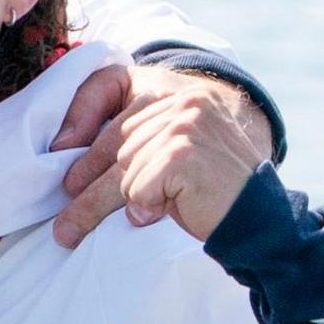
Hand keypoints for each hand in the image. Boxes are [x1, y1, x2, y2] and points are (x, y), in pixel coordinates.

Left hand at [51, 66, 273, 246]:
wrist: (260, 218)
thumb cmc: (213, 194)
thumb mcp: (173, 160)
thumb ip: (140, 148)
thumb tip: (74, 173)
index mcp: (180, 96)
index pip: (119, 120)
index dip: (86, 151)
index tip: (64, 179)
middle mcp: (183, 102)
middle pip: (115, 147)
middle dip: (87, 189)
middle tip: (63, 227)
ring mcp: (185, 124)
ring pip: (122, 170)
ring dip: (118, 203)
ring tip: (117, 221)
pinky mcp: (183, 153)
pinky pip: (137, 188)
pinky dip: (144, 207)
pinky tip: (164, 212)